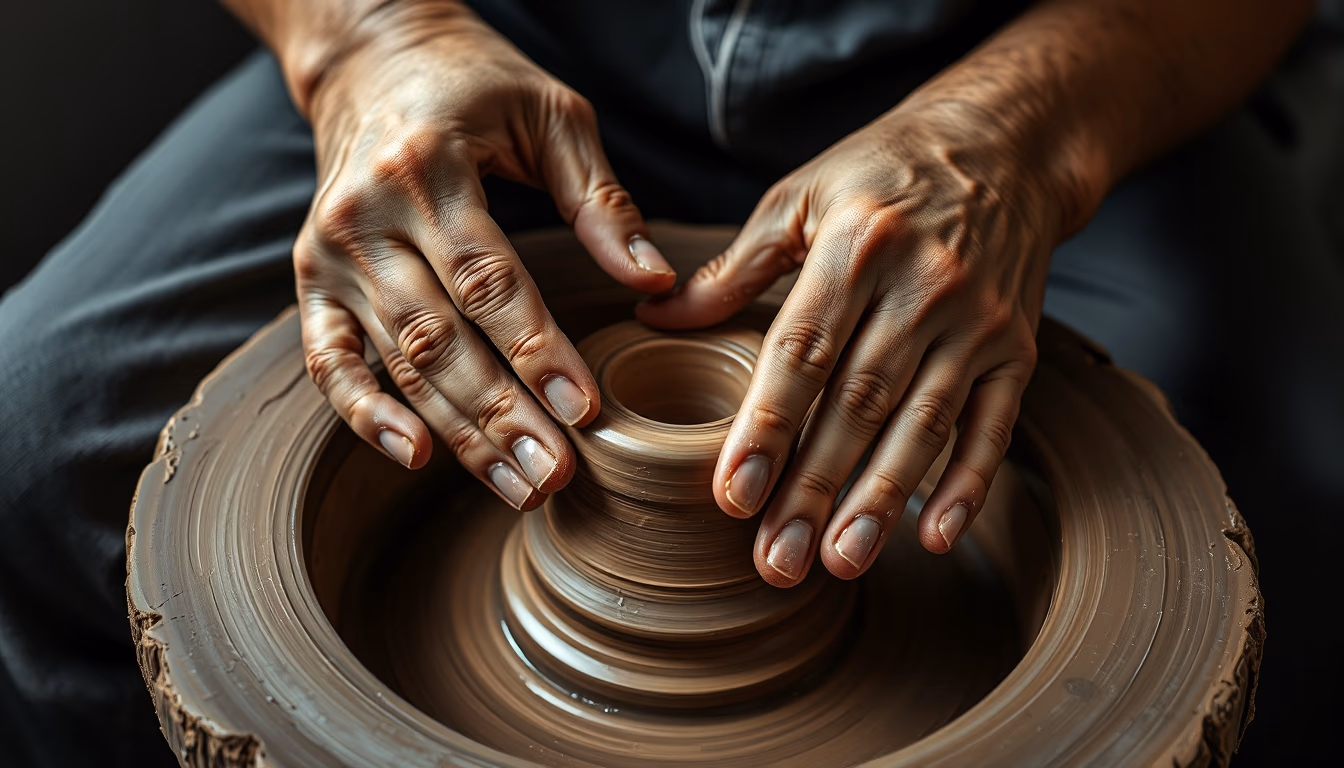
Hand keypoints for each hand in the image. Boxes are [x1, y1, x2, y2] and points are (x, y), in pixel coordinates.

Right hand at [293, 6, 674, 508]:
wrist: (372, 59)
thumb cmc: (475, 86)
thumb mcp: (551, 114)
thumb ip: (600, 199)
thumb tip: (654, 281)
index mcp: (427, 169)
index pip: (488, 279)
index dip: (536, 350)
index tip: (583, 409)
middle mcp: (366, 218)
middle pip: (439, 338)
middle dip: (501, 415)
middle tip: (557, 475)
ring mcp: (330, 255)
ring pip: (397, 362)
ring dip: (458, 433)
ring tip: (519, 485)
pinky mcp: (311, 281)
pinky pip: (329, 362)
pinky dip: (364, 415)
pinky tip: (415, 455)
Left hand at [639, 103, 1064, 585]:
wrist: (1007, 145)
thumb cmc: (883, 174)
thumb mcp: (800, 198)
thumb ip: (734, 269)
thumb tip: (655, 316)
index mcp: (855, 247)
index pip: (802, 353)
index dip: (767, 428)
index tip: (733, 497)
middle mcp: (922, 287)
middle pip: (859, 404)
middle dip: (814, 489)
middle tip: (776, 561)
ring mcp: (978, 322)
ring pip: (923, 426)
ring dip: (881, 501)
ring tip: (839, 563)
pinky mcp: (1019, 348)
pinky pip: (994, 426)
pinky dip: (968, 484)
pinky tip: (933, 536)